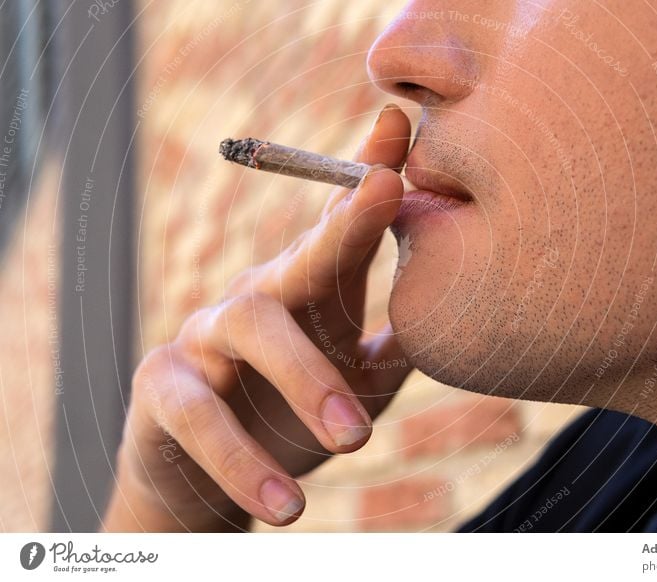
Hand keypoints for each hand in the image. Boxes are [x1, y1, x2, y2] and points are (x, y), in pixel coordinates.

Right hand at [104, 105, 411, 530]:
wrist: (207, 481)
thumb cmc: (288, 419)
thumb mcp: (350, 383)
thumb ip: (393, 348)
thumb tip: (456, 315)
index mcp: (309, 298)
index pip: (342, 231)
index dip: (368, 172)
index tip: (403, 123)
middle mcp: (258, 300)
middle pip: (301, 254)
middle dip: (344, 220)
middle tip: (387, 193)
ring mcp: (206, 337)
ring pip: (253, 327)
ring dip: (307, 379)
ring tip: (354, 441)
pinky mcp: (163, 388)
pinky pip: (199, 414)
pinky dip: (244, 458)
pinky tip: (286, 502)